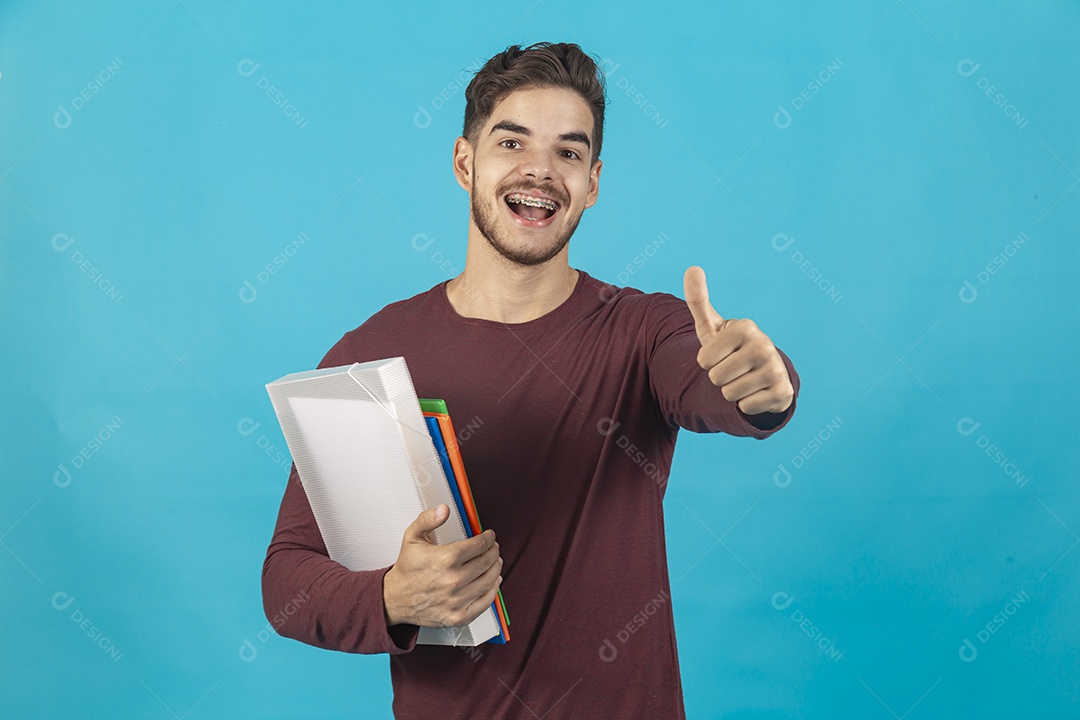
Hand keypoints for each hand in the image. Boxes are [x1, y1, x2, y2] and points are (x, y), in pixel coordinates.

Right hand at [383, 504, 502, 628]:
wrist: (394, 599)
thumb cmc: (407, 569)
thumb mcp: (412, 537)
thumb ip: (428, 519)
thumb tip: (444, 510)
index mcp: (445, 559)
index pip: (479, 545)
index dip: (488, 538)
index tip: (489, 536)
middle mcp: (453, 580)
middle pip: (487, 562)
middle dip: (493, 552)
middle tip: (493, 548)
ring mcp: (457, 600)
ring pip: (489, 580)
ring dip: (496, 568)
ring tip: (495, 562)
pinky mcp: (458, 616)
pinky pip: (485, 602)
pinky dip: (493, 591)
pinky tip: (493, 582)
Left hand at [683, 266, 793, 414]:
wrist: (762, 374)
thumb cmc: (730, 349)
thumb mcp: (712, 327)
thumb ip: (698, 300)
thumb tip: (692, 268)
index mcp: (744, 327)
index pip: (703, 360)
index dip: (707, 363)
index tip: (720, 355)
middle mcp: (764, 345)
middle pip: (716, 378)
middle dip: (719, 379)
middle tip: (732, 370)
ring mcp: (776, 368)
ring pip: (729, 394)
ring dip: (732, 392)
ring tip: (743, 380)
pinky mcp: (783, 393)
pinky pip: (746, 407)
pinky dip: (746, 405)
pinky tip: (756, 392)